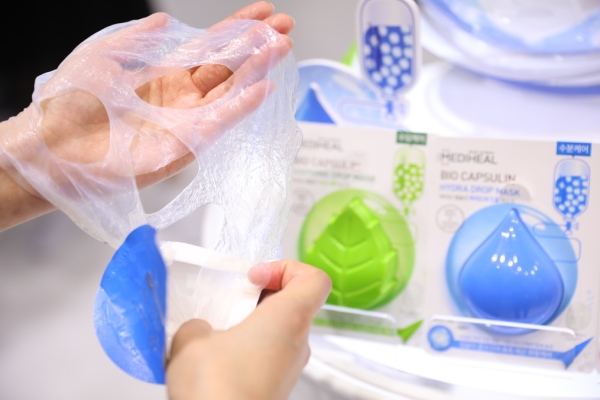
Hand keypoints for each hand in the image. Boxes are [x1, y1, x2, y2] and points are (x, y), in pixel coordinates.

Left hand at [0, 1, 294, 229]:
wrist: (51, 148)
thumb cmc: (69, 104)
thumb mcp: (103, 56)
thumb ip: (137, 39)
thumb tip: (165, 21)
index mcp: (162, 76)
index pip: (208, 48)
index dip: (236, 30)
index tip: (263, 13)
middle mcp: (179, 99)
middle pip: (227, 68)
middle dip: (256, 46)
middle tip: (285, 27)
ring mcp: (185, 123)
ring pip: (229, 92)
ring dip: (256, 70)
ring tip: (282, 47)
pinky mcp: (184, 146)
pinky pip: (219, 123)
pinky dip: (242, 106)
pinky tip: (263, 87)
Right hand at [166, 260, 331, 399]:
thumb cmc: (218, 390)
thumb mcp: (192, 341)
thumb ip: (197, 325)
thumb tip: (199, 330)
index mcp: (288, 319)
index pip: (314, 280)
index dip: (287, 268)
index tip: (255, 276)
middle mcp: (297, 343)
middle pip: (293, 303)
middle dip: (259, 297)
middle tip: (230, 301)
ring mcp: (289, 368)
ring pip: (279, 332)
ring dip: (250, 325)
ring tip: (217, 330)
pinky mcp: (275, 387)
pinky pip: (268, 356)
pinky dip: (247, 349)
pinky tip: (217, 358)